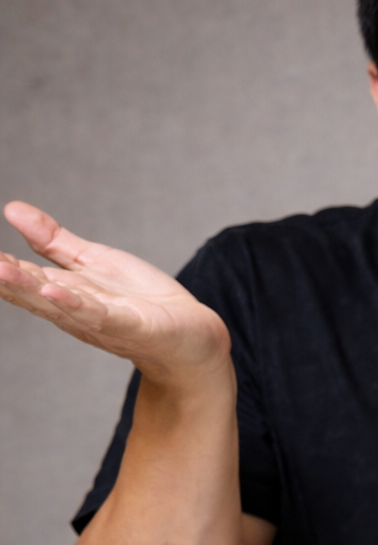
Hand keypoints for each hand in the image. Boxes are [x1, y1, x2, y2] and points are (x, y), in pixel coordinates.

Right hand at [0, 201, 229, 385]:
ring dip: (28, 289)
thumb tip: (11, 209)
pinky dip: (76, 304)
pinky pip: (98, 314)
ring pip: (58, 303)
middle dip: (3, 278)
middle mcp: (74, 310)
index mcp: (62, 293)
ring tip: (0, 270)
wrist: (191, 335)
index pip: (20, 278)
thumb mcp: (92, 263)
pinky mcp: (130, 325)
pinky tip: (55, 291)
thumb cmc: (141, 301)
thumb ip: (52, 242)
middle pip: (31, 292)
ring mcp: (100, 320)